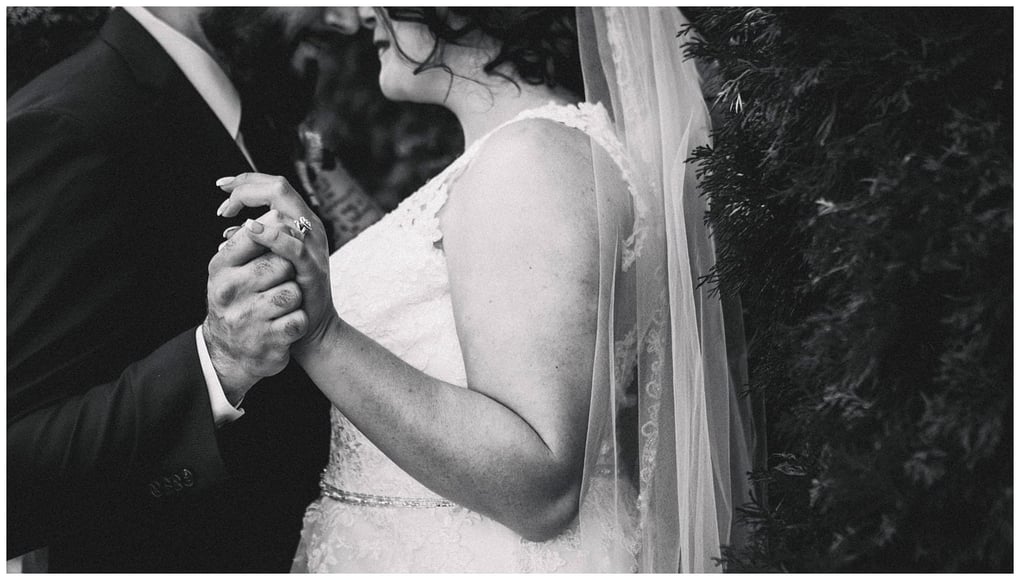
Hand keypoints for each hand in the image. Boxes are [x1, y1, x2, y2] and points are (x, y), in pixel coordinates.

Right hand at [204, 209, 308, 403]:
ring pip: (293, 292)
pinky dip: (297, 323)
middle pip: (281, 263)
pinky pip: (299, 320)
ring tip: (278, 306)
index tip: (282, 242)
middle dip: (288, 271)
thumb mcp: (232, 271)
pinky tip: (283, 326)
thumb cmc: (240, 302)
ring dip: (294, 299)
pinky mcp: (267, 342)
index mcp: (220, 267)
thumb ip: (251, 242)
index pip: (256, 233)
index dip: (278, 234)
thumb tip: (278, 215)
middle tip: (278, 283)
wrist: (230, 355)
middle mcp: (228, 291)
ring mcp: (246, 318)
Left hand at [217, 173, 337, 353]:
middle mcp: (310, 227)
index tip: (222, 187)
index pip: (274, 186)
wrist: (308, 326)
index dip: (247, 181)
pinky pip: (294, 246)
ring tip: (229, 214)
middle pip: (280, 188)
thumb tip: (228, 231)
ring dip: (255, 208)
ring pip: (286, 210)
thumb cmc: (285, 292)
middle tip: (223, 202)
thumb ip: (257, 243)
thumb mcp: (270, 260)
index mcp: (300, 221)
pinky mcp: (313, 269)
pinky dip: (272, 235)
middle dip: (246, 188)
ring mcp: (314, 247)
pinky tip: (251, 230)